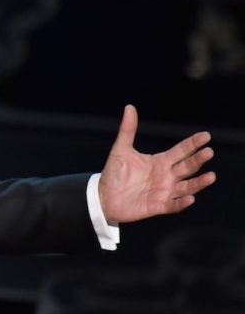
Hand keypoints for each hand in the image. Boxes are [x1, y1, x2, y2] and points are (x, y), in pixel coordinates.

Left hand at [98, 105, 215, 223]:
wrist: (103, 197)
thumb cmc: (114, 173)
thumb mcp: (121, 150)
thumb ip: (127, 130)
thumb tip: (129, 107)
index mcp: (160, 161)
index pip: (181, 150)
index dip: (193, 143)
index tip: (206, 136)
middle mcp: (166, 176)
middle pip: (187, 166)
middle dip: (198, 160)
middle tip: (208, 152)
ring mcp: (164, 191)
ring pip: (186, 186)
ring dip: (198, 182)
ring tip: (211, 176)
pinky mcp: (158, 206)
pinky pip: (173, 205)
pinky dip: (182, 202)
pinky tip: (190, 198)